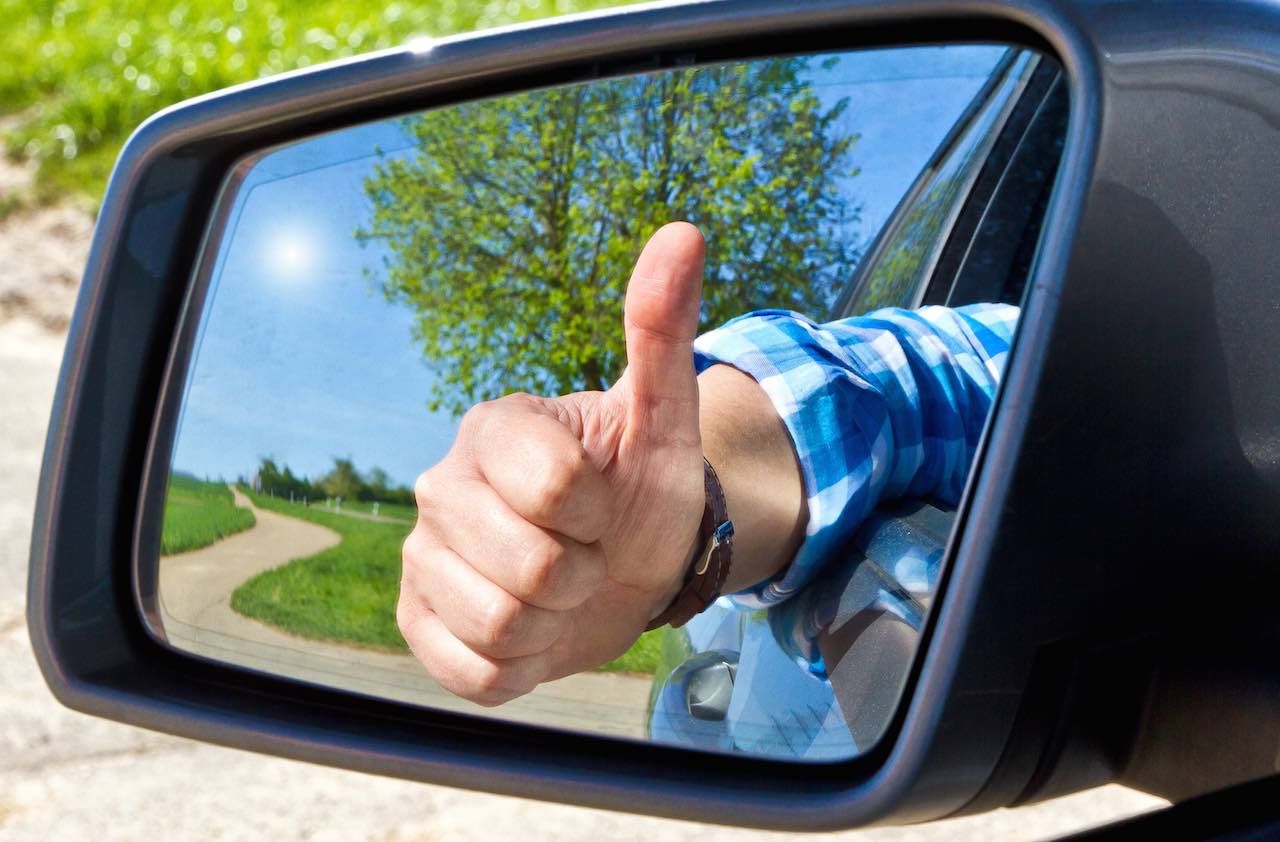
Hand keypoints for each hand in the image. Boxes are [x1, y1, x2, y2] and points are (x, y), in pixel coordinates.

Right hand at [399, 222, 707, 704]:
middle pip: (531, 568)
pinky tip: (531, 629)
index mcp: (493, 430)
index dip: (600, 511)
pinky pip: (473, 673)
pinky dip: (522, 666)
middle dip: (585, 573)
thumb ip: (660, 328)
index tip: (603, 501)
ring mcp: (422, 560)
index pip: (556, 489)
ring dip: (556, 622)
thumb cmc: (640, 487)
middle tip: (586, 552)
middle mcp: (439, 488)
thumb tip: (683, 233)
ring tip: (560, 591)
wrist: (625, 566)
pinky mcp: (419, 626)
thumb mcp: (663, 416)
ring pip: (502, 625)